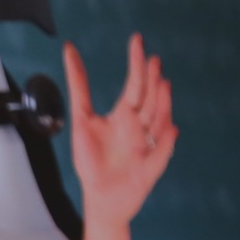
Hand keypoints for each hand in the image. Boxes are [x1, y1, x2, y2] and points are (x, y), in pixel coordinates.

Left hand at [64, 33, 176, 231]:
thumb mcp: (81, 121)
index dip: (135, 63)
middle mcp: (139, 127)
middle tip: (150, 58)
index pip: (133, 84)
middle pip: (147, 98)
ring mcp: (149, 144)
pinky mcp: (152, 166)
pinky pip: (161, 151)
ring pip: (157, 119)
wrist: (100, 199)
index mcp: (124, 116)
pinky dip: (165, 141)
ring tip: (161, 83)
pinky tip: (170, 128)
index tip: (137, 40)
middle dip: (149, 80)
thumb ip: (79, 88)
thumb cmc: (91, 162)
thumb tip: (69, 51)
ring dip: (160, 103)